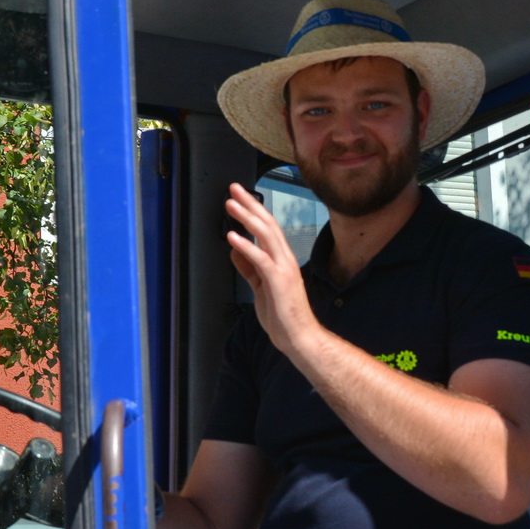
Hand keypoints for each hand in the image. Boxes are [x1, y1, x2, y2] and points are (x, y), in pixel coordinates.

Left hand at [224, 183, 323, 359]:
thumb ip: (249, 269)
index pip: (267, 228)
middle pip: (267, 224)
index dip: (252, 211)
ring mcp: (283, 269)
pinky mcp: (279, 281)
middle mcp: (285, 259)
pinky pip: (260, 259)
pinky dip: (246, 247)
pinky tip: (233, 238)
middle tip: (234, 189)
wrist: (298, 338)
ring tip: (231, 205)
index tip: (239, 198)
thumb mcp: (260, 287)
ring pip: (265, 236)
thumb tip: (236, 251)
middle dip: (249, 205)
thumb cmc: (283, 316)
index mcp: (281, 260)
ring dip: (246, 218)